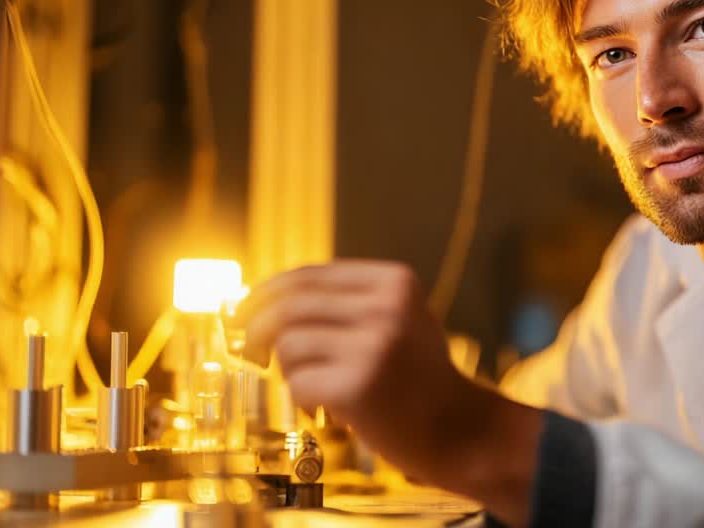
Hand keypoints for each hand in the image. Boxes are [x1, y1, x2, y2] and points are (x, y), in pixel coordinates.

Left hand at [231, 260, 540, 525]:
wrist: (459, 429)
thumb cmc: (419, 376)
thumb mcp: (398, 318)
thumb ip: (346, 301)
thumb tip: (264, 297)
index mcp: (395, 281)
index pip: (310, 274)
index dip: (267, 290)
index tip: (244, 308)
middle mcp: (386, 307)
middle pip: (290, 305)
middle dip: (257, 328)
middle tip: (251, 348)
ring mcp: (374, 345)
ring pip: (289, 343)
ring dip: (288, 368)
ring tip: (316, 384)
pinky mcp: (358, 386)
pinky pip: (298, 382)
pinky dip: (302, 397)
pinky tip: (327, 406)